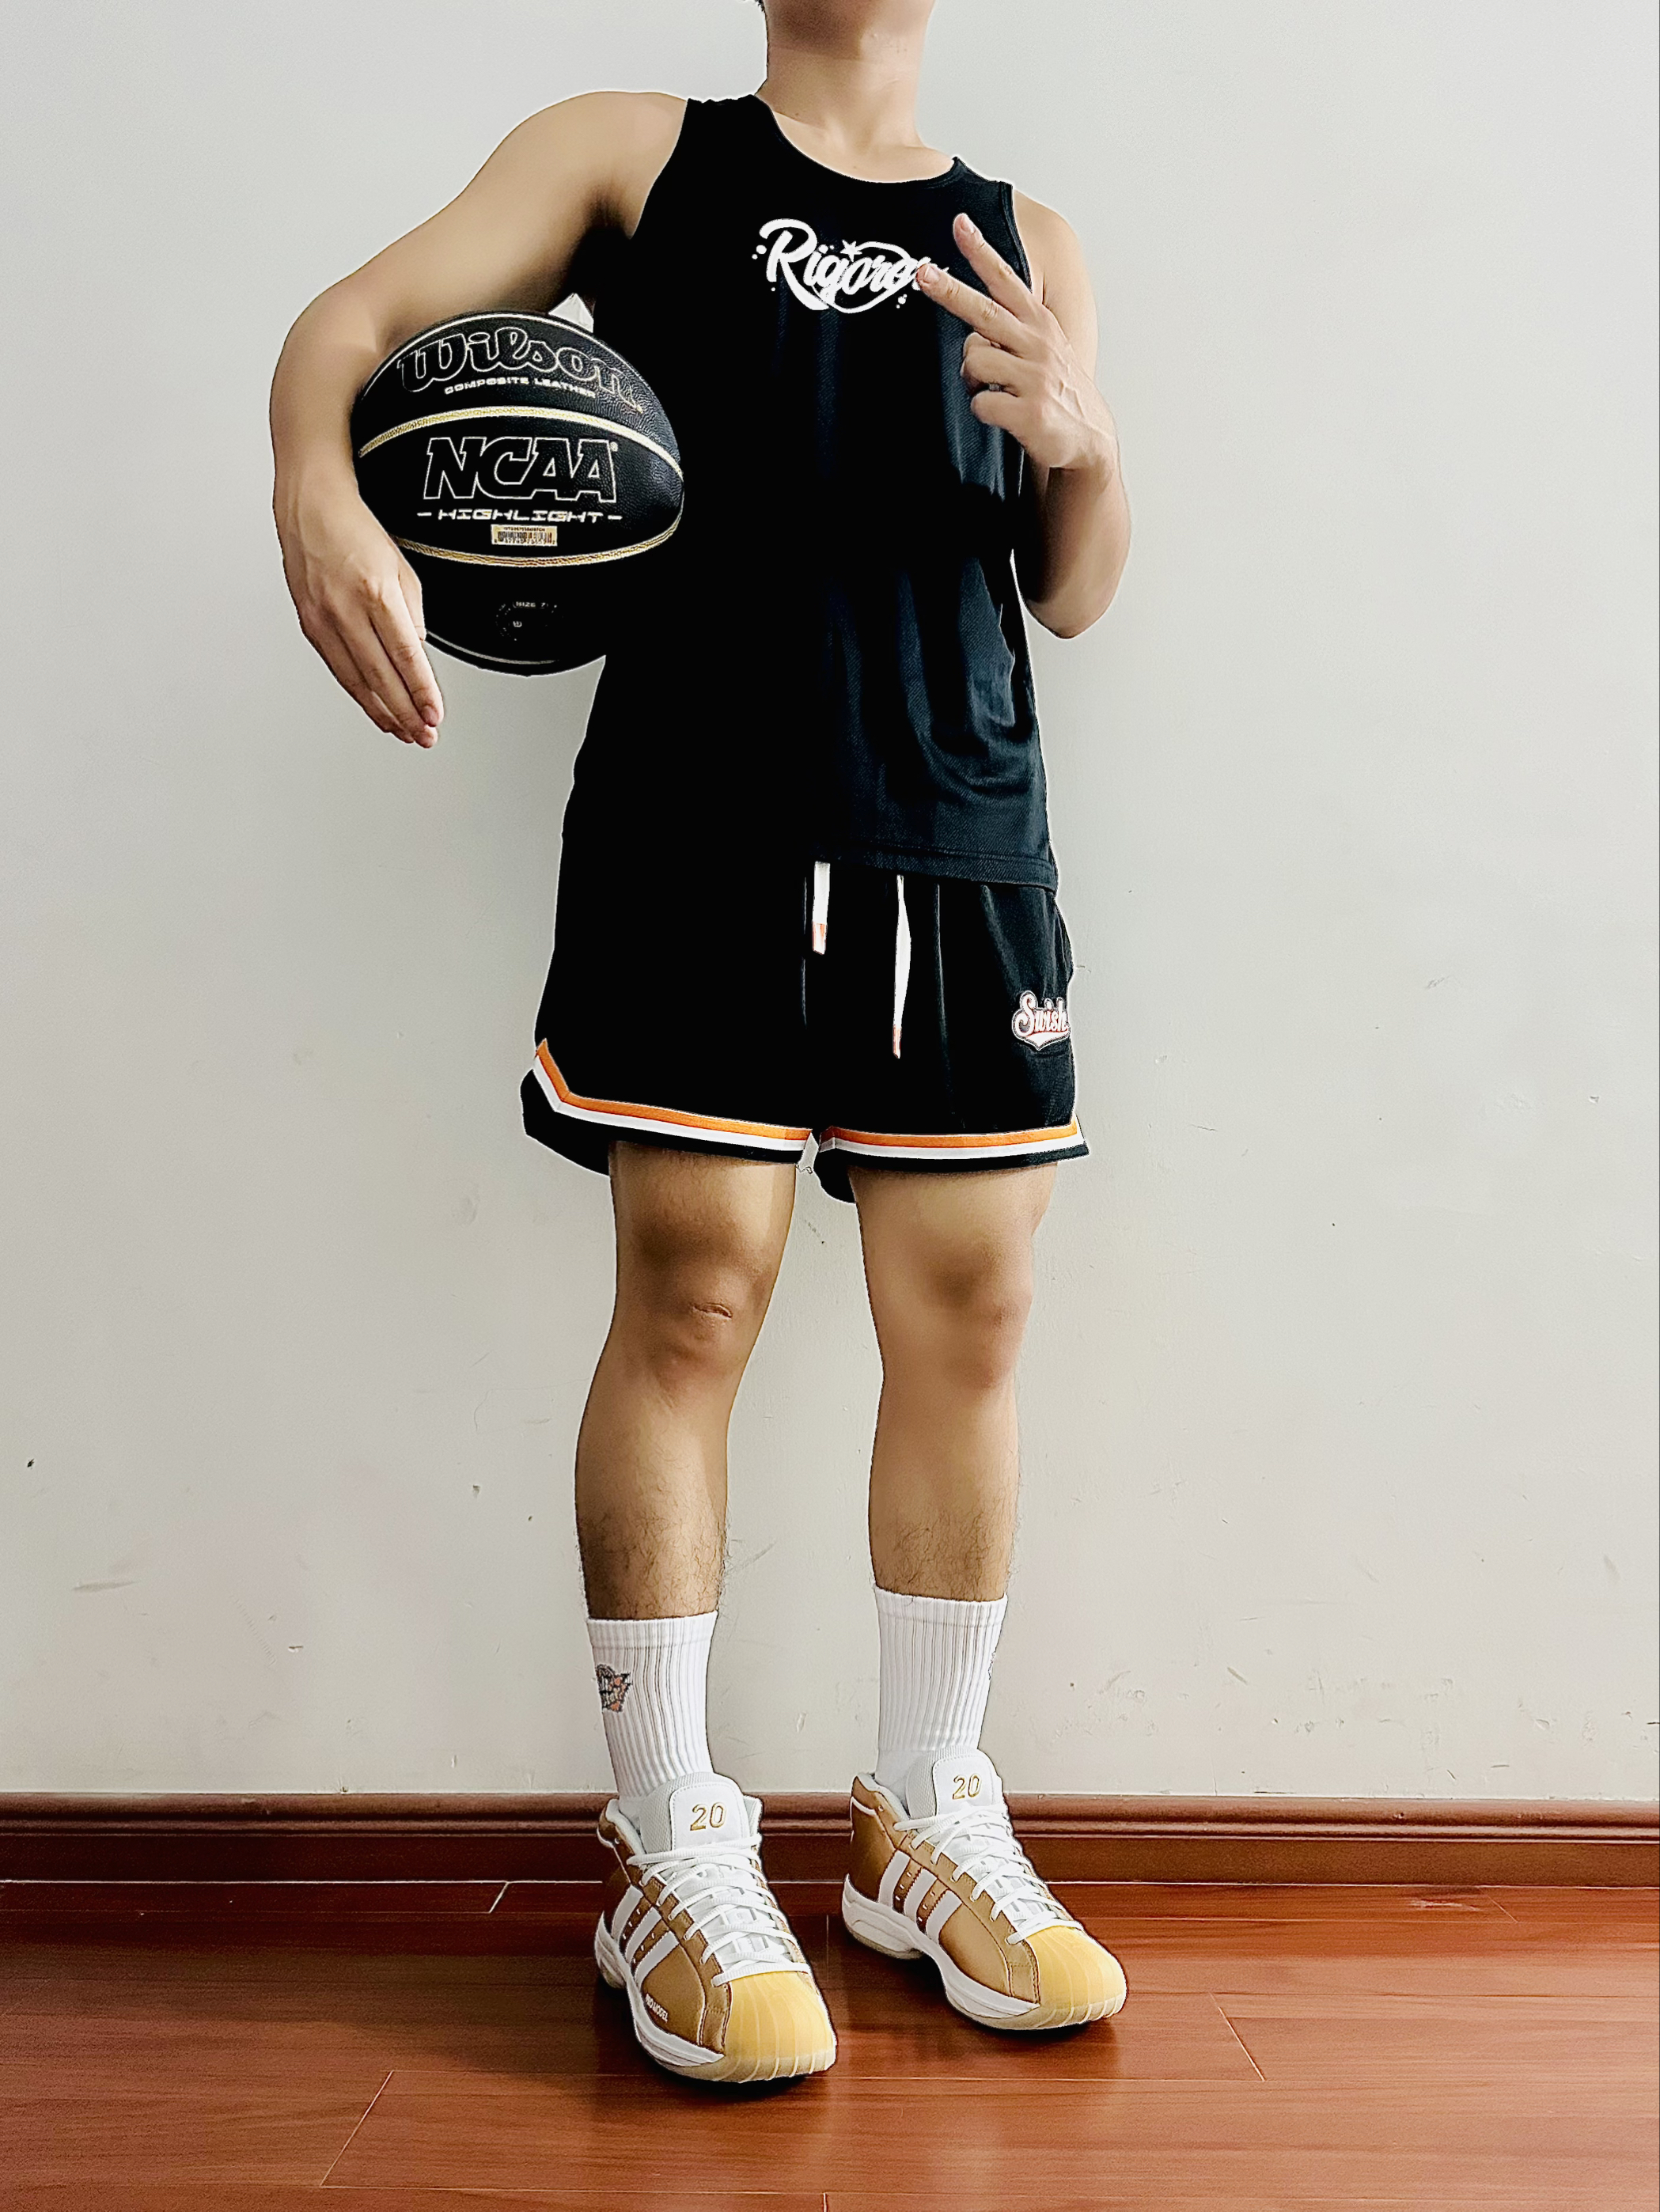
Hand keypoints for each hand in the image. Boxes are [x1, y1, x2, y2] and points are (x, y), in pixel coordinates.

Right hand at [276, 479, 443, 745]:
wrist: (310, 508)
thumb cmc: (356, 532)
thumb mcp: (402, 568)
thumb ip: (412, 615)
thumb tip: (416, 657)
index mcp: (375, 592)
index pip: (405, 655)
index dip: (422, 692)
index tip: (435, 715)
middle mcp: (344, 609)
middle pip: (381, 676)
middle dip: (406, 712)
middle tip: (424, 736)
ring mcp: (322, 620)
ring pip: (356, 680)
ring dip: (383, 712)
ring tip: (404, 732)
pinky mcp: (309, 626)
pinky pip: (339, 669)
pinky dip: (359, 693)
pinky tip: (375, 708)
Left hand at [918, 212, 1117, 480]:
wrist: (1089, 440)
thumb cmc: (1057, 393)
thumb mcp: (1044, 350)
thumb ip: (1010, 332)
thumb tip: (970, 328)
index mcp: (1039, 324)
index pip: (1005, 280)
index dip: (980, 252)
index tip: (959, 224)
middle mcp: (1038, 344)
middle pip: (982, 311)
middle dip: (949, 290)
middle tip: (921, 273)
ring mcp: (1035, 377)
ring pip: (974, 361)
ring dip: (973, 379)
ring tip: (996, 390)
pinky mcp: (1029, 411)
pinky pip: (981, 403)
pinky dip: (984, 410)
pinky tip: (1005, 414)